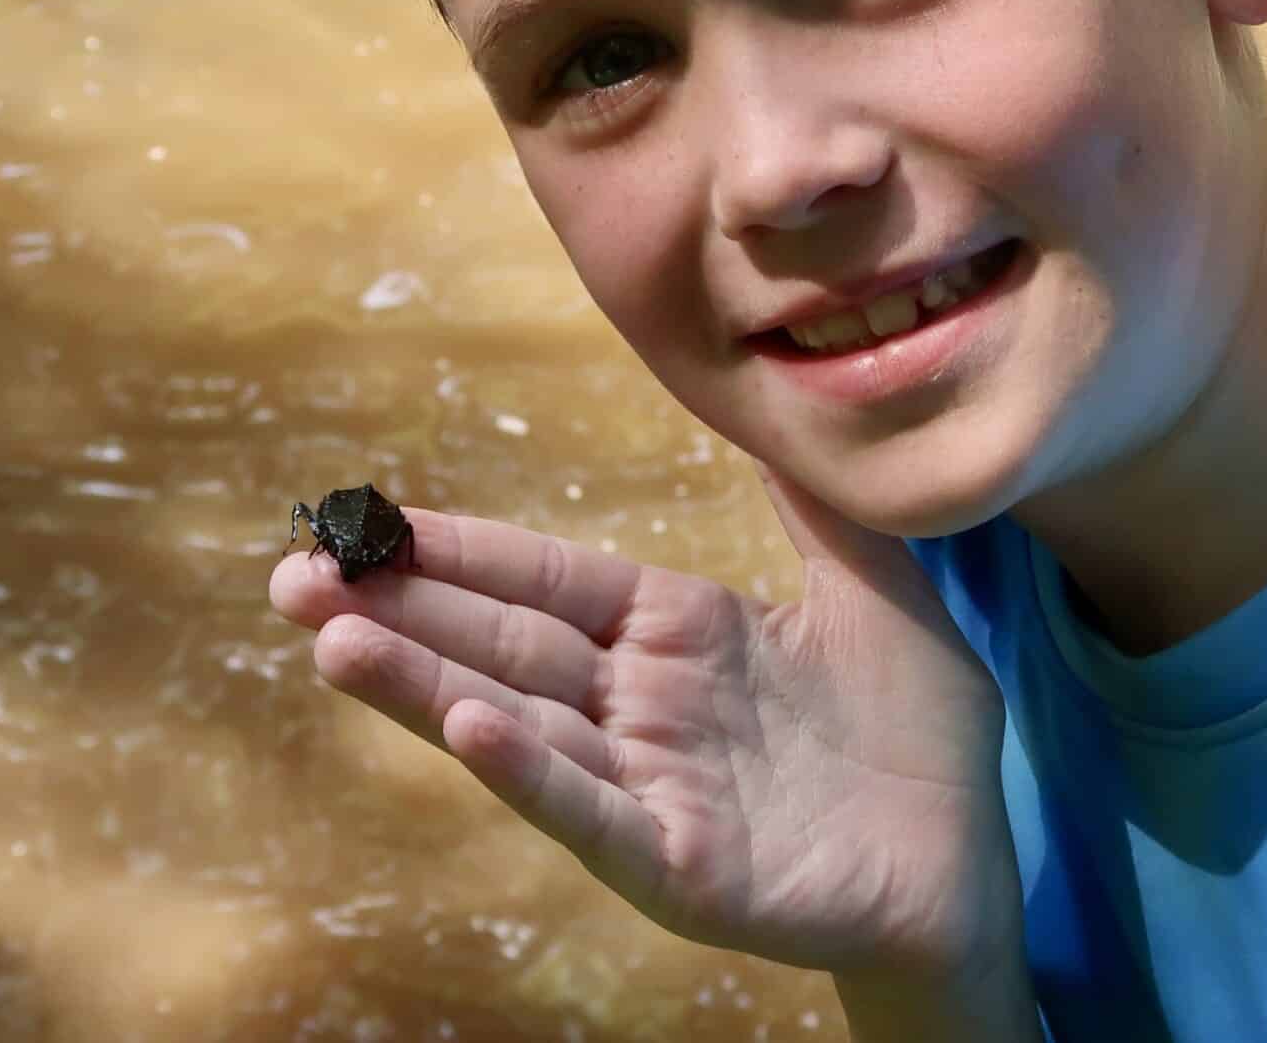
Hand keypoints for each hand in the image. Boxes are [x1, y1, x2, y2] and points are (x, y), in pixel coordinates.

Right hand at [268, 468, 1025, 979]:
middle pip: (501, 644)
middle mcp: (643, 707)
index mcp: (675, 635)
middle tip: (289, 574)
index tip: (367, 518)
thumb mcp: (872, 591)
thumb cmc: (921, 738)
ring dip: (421, 686)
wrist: (976, 866)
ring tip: (328, 640)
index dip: (457, 550)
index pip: (544, 578)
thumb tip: (774, 400)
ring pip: (518, 724)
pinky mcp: (684, 865)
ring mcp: (654, 787)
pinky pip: (596, 813)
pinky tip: (466, 727)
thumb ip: (810, 508)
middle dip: (396, 610)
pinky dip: (530, 773)